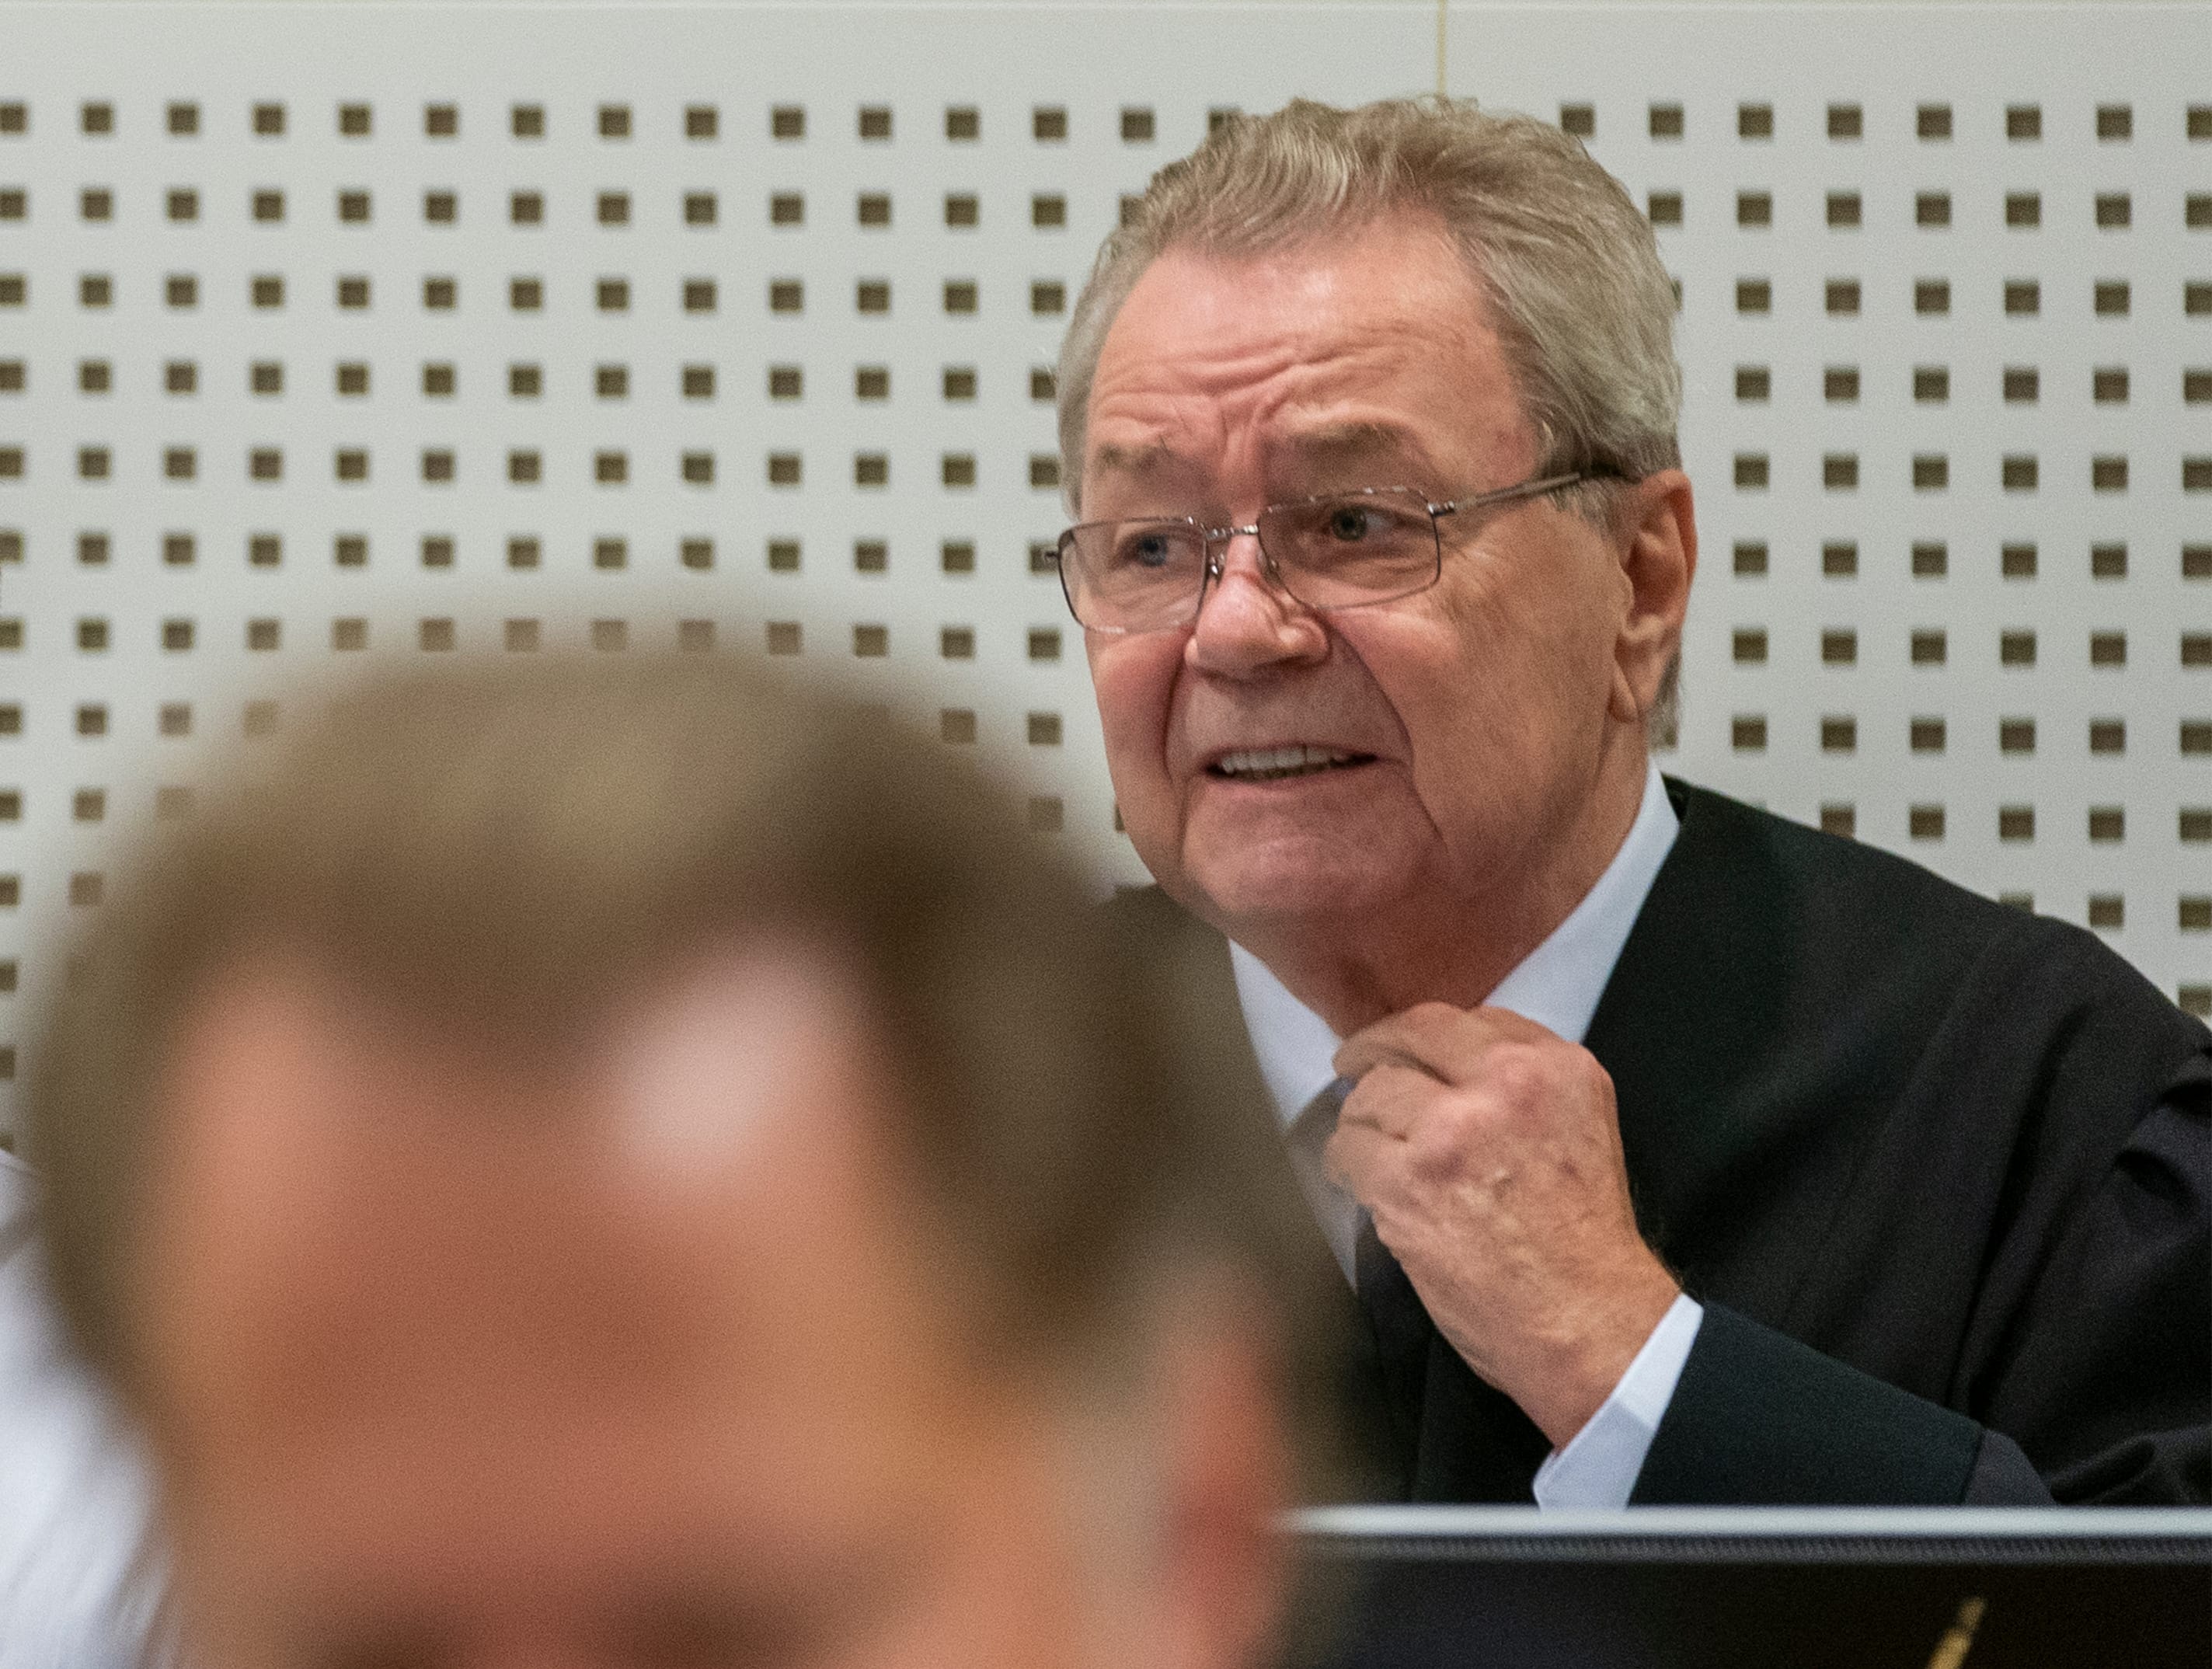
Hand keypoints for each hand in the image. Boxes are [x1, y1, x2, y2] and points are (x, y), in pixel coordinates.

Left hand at [1324, 1003, 1680, 1448]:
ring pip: (1370, 1095)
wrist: (1587, 1320)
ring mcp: (1451, 1129)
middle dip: (1372, 1049)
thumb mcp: (1580, 1129)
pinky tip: (1359, 1182)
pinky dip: (1345, 1165)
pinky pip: (1348, 1149)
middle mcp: (1505, 1084)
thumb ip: (1523, 1086)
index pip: (1468, 1019)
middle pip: (1411, 1038)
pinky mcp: (1407, 1179)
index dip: (1423, 1035)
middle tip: (1351, 1064)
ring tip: (1367, 1149)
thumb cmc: (1583, 1241)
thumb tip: (1447, 1067)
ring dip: (1360, 1122)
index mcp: (1554, 1067)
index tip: (1404, 1047)